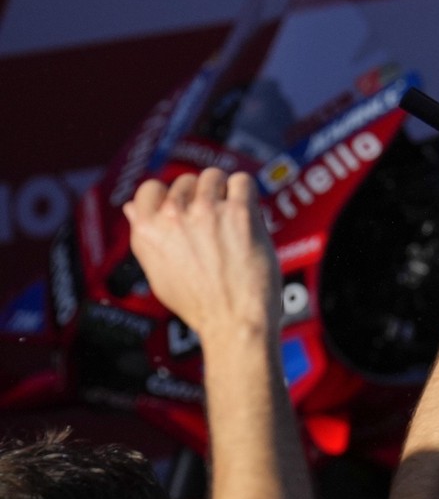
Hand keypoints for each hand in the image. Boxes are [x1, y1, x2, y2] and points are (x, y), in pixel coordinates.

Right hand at [123, 169, 279, 342]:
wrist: (234, 321)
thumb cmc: (198, 304)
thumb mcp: (156, 273)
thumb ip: (144, 237)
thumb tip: (130, 208)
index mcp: (146, 229)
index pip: (150, 188)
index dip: (170, 196)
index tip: (186, 212)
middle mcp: (172, 216)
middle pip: (186, 181)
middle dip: (202, 196)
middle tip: (216, 223)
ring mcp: (206, 211)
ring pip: (214, 177)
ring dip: (225, 192)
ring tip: (233, 218)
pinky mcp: (238, 213)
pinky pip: (242, 181)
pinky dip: (247, 192)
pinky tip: (249, 211)